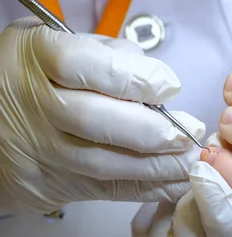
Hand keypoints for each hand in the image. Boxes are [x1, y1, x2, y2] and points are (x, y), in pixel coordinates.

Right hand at [0, 18, 204, 214]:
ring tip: (191, 160)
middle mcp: (36, 107)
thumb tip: (155, 78)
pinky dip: (147, 190)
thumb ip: (106, 54)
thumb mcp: (59, 45)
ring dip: (158, 166)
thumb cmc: (36, 76)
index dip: (136, 78)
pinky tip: (175, 183)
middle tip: (189, 132)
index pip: (86, 67)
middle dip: (153, 130)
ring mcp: (43, 151)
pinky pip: (107, 191)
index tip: (170, 86)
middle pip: (95, 121)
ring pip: (104, 164)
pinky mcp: (54, 185)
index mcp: (37, 59)